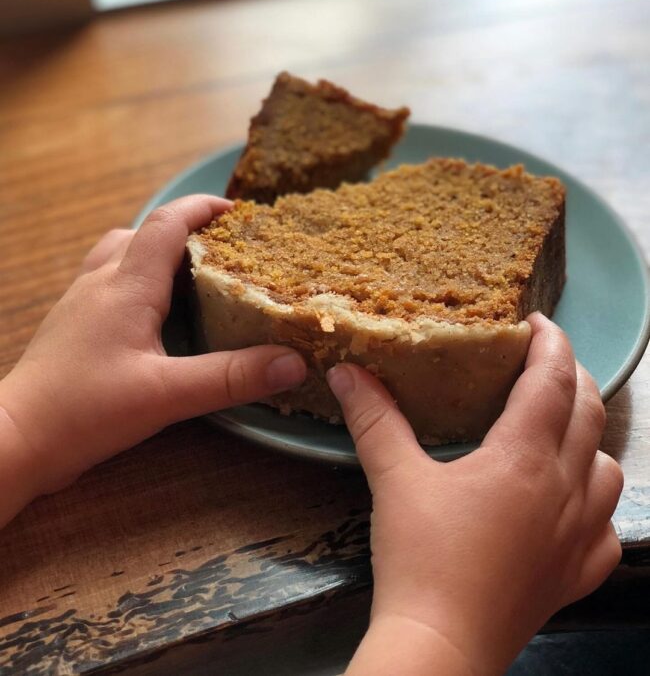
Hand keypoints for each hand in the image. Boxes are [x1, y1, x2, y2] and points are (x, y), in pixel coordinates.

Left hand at [0, 195, 305, 520]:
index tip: (239, 212)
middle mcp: (100, 282)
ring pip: (120, 254)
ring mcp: (80, 301)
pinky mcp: (71, 324)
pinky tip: (153, 313)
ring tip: (190, 274)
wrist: (15, 439)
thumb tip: (292, 361)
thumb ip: (231, 377)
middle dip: (185, 229)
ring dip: (156, 251)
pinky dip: (137, 278)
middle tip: (222, 247)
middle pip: (143, 232)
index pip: (167, 224)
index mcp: (126, 286)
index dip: (203, 209)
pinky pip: (108, 280)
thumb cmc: (84, 411)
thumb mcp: (167, 394)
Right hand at [327, 314, 622, 675]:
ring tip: (558, 429)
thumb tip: (346, 371)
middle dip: (571, 375)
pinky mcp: (577, 574)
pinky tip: (569, 506)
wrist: (441, 644)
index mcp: (523, 457)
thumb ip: (374, 418)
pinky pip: (606, 528)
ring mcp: (578, 534)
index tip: (536, 322)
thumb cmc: (420, 557)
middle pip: (588, 411)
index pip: (552, 380)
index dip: (550, 343)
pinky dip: (595, 503)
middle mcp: (564, 488)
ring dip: (588, 436)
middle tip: (542, 361)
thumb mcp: (394, 479)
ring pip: (607, 466)